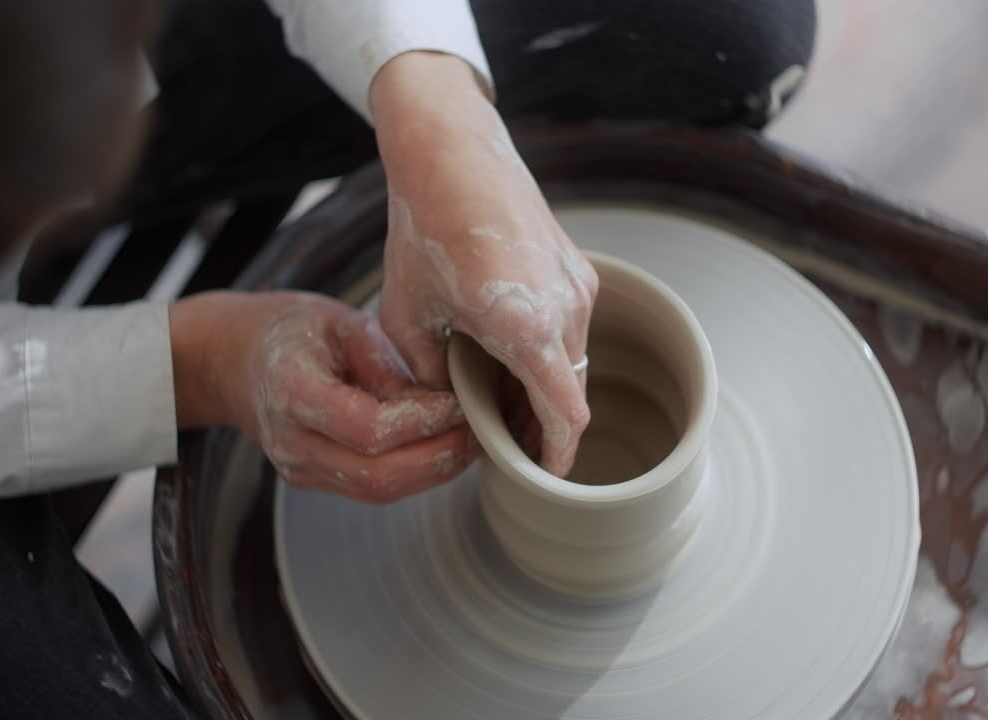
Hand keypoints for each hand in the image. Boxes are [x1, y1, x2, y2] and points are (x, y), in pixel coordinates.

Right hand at [170, 291, 474, 502]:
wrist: (235, 360)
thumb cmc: (292, 330)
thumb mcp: (341, 322)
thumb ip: (386, 363)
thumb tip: (442, 400)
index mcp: (291, 390)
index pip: (367, 428)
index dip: (421, 422)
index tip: (460, 401)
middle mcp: (292, 441)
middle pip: (376, 476)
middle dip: (439, 458)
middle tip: (481, 431)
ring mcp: (300, 468)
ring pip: (378, 491)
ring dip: (433, 472)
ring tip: (472, 441)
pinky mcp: (315, 479)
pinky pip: (372, 488)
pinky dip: (415, 473)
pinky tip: (444, 449)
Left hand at [369, 52, 599, 476]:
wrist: (452, 153)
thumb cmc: (424, 231)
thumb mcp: (408, 316)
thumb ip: (430, 373)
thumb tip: (449, 403)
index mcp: (529, 327)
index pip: (566, 416)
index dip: (558, 454)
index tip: (544, 477)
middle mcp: (567, 308)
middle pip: (569, 392)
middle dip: (540, 423)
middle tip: (504, 443)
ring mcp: (578, 284)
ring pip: (571, 359)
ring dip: (542, 384)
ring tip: (495, 395)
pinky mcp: (577, 267)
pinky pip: (569, 325)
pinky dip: (545, 349)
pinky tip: (504, 349)